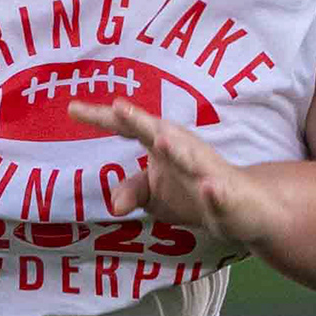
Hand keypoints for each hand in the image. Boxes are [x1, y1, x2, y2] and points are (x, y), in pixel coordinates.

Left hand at [73, 101, 272, 262]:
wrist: (243, 208)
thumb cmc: (192, 191)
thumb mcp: (156, 193)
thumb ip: (132, 189)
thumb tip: (113, 205)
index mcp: (163, 144)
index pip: (128, 128)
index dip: (102, 118)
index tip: (71, 108)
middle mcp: (185, 150)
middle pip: (158, 132)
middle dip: (140, 121)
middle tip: (117, 107)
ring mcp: (207, 171)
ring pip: (191, 158)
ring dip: (176, 149)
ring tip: (160, 139)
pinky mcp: (227, 194)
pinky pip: (219, 193)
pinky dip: (214, 192)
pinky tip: (208, 188)